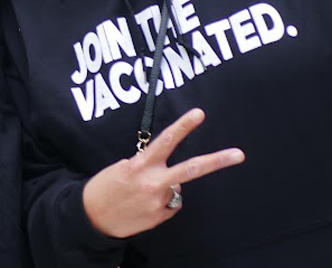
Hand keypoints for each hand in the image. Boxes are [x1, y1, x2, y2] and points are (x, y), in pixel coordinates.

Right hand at [82, 109, 243, 238]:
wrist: (92, 217)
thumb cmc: (106, 186)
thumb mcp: (123, 167)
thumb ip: (147, 166)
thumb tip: (169, 172)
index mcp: (140, 165)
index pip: (166, 140)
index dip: (184, 126)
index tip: (199, 113)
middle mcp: (153, 183)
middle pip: (191, 169)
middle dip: (217, 161)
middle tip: (239, 154)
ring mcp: (158, 202)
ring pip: (177, 188)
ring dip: (165, 187)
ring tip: (141, 192)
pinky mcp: (159, 218)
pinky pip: (169, 204)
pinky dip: (160, 202)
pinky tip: (144, 204)